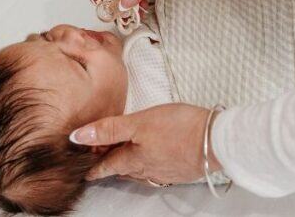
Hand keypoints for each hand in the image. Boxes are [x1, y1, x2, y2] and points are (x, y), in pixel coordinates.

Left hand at [69, 103, 222, 183]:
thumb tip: (78, 137)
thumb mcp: (138, 122)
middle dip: (110, 166)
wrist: (216, 140)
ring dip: (128, 168)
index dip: (94, 166)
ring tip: (122, 163)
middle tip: (99, 163)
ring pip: (140, 172)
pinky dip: (148, 168)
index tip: (85, 171)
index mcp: (133, 159)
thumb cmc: (178, 128)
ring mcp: (164, 171)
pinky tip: (153, 163)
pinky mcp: (180, 170)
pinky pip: (157, 172)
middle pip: (122, 169)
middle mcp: (146, 169)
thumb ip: (109, 129)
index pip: (107, 165)